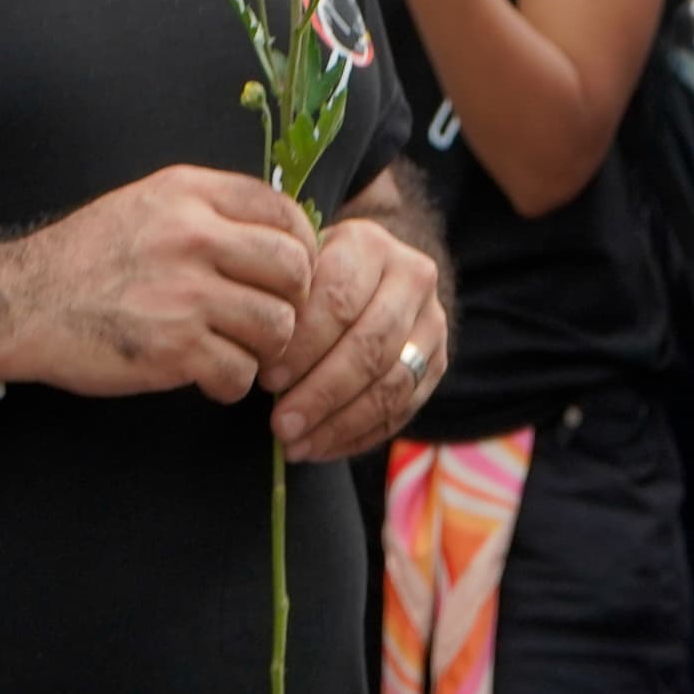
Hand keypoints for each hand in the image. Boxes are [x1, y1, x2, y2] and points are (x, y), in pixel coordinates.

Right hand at [0, 165, 314, 405]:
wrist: (21, 303)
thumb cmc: (85, 258)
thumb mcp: (148, 204)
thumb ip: (208, 211)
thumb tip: (276, 234)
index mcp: (189, 193)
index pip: (284, 211)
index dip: (304, 248)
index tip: (293, 274)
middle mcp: (193, 235)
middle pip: (294, 269)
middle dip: (293, 302)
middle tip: (270, 320)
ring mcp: (185, 293)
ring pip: (277, 326)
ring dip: (264, 349)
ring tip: (235, 350)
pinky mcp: (173, 349)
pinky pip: (240, 373)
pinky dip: (231, 384)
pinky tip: (207, 377)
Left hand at [258, 213, 444, 461]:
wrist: (377, 269)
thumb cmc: (319, 271)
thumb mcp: (299, 264)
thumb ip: (283, 298)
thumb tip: (254, 358)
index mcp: (369, 246)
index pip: (338, 302)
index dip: (302, 346)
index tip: (266, 380)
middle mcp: (412, 279)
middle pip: (369, 348)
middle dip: (321, 393)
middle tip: (280, 424)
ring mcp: (432, 323)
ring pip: (390, 385)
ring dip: (339, 423)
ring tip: (297, 444)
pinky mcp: (439, 364)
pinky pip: (402, 411)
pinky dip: (358, 435)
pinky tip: (321, 447)